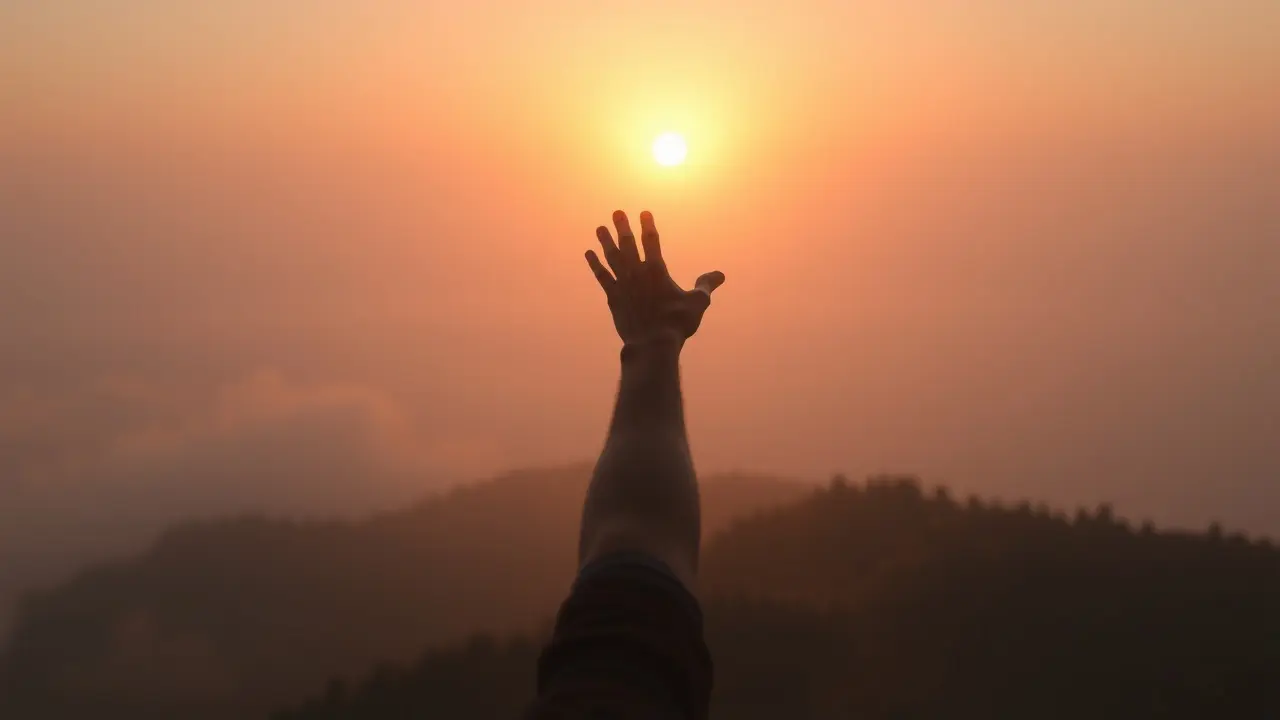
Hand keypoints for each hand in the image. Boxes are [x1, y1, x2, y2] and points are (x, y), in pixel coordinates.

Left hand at [585, 210, 724, 350]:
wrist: (651, 344)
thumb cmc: (676, 323)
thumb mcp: (698, 303)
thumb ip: (706, 285)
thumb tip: (720, 274)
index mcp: (657, 271)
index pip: (651, 242)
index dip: (648, 226)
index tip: (644, 213)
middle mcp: (637, 273)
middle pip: (628, 245)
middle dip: (623, 227)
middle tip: (617, 212)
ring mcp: (623, 285)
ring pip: (612, 258)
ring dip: (606, 242)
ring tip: (600, 228)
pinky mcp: (613, 298)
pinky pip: (602, 276)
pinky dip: (595, 265)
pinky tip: (589, 254)